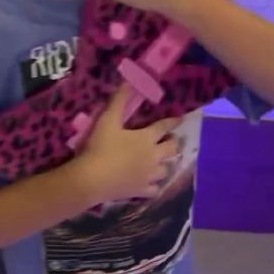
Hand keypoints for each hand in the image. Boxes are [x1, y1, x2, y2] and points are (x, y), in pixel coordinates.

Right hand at [75, 86, 180, 203]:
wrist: (92, 179)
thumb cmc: (101, 147)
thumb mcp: (108, 120)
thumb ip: (119, 101)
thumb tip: (129, 82)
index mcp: (147, 138)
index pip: (164, 126)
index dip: (173, 121)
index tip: (180, 118)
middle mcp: (153, 157)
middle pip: (172, 149)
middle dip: (173, 143)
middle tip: (170, 140)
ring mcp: (149, 176)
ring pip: (166, 170)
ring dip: (165, 164)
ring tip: (161, 161)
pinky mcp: (141, 191)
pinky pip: (154, 189)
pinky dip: (154, 185)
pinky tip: (151, 183)